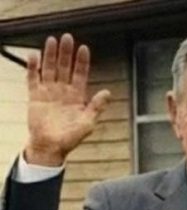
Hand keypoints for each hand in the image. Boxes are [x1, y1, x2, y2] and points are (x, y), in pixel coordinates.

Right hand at [24, 33, 110, 165]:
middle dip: (66, 53)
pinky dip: (33, 68)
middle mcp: (62, 91)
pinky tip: (34, 56)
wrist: (51, 148)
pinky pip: (33, 78)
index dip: (82, 62)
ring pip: (49, 69)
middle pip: (64, 67)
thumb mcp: (87, 123)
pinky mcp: (35, 96)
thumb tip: (108, 93)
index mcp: (76, 97)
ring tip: (52, 40)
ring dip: (50, 55)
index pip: (80, 75)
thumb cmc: (70, 139)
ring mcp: (48, 92)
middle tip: (67, 38)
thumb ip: (96, 107)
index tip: (84, 48)